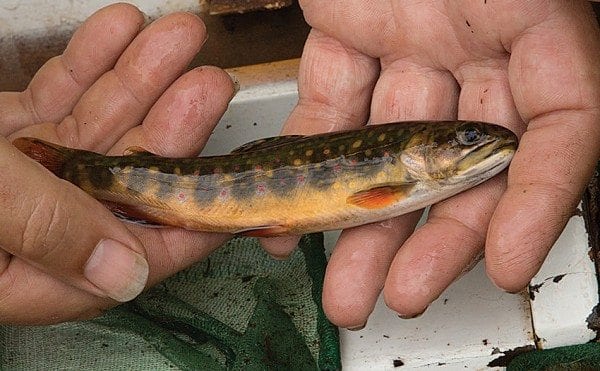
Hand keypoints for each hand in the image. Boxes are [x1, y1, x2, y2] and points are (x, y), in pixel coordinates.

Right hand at [0, 4, 234, 323]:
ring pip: (93, 128)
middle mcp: (25, 226)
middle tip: (209, 79)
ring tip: (177, 36)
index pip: (123, 257)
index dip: (182, 224)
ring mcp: (14, 175)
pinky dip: (85, 61)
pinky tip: (120, 28)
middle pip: (121, 181)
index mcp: (16, 269)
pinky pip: (52, 95)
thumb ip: (43, 231)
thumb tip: (127, 274)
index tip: (228, 187)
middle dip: (168, 127)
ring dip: (138, 79)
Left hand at [261, 1, 599, 327]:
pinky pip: (330, 106)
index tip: (506, 263)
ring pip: (387, 150)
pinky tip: (292, 210)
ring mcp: (409, 43)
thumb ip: (543, 24)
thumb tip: (547, 129)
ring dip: (363, 223)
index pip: (557, 131)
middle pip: (459, 163)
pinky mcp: (348, 33)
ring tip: (342, 286)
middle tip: (400, 297)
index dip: (537, 202)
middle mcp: (475, 43)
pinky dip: (311, 159)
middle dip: (430, 239)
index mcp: (538, 21)